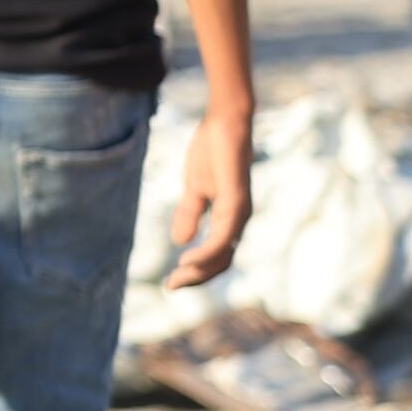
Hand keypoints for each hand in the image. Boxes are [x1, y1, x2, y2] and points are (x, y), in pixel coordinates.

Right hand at [162, 100, 253, 290]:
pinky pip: (222, 237)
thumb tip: (180, 241)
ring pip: (223, 254)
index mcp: (230, 218)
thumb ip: (190, 214)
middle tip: (171, 287)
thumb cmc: (212, 151)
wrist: (225, 123)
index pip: (218, 255)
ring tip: (177, 278)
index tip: (172, 281)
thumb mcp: (195, 188)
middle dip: (196, 278)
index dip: (196, 271)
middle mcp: (239, 219)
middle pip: (222, 261)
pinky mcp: (235, 201)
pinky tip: (187, 259)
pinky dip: (206, 252)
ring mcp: (240, 212)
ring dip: (200, 271)